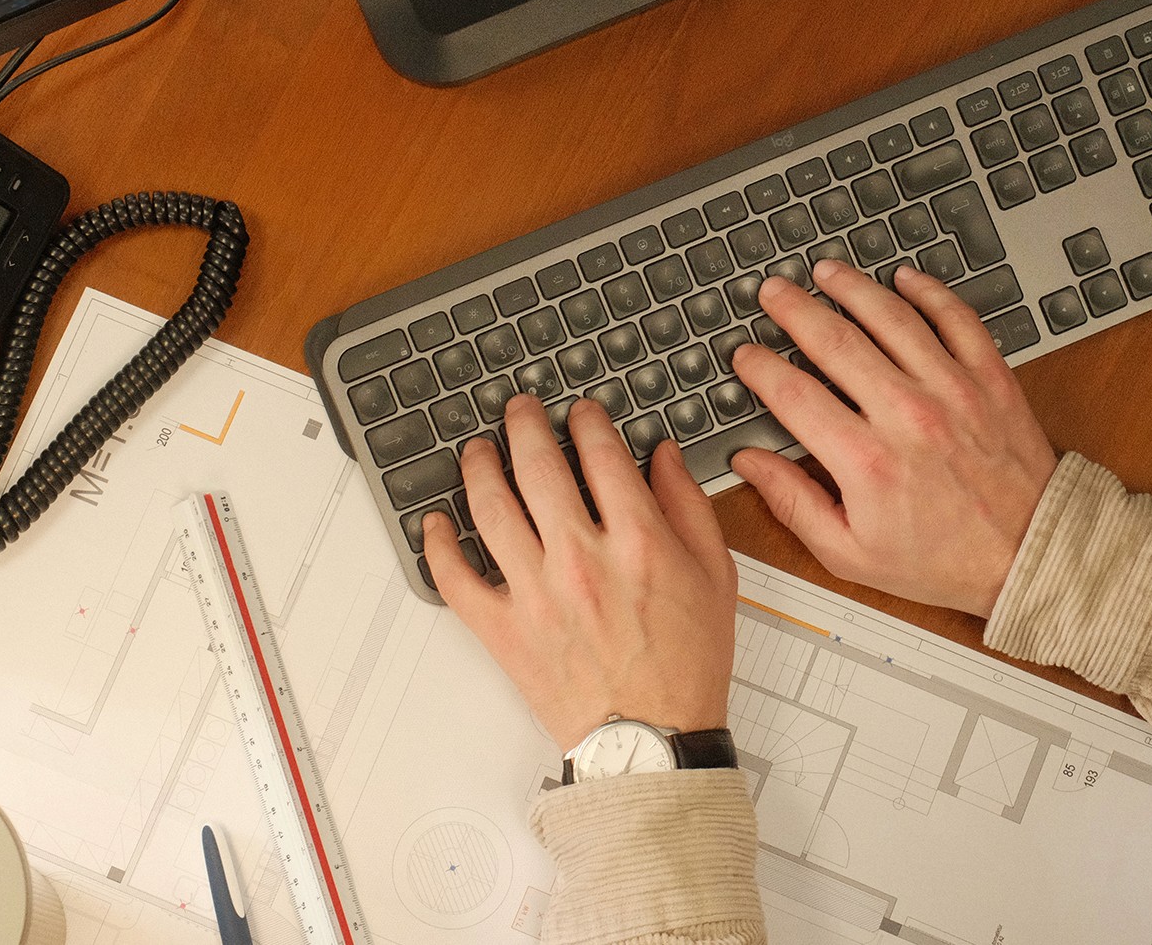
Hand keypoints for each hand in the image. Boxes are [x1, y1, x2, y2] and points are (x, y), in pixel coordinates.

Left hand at [422, 394, 737, 750]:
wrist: (652, 740)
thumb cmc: (686, 665)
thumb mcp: (715, 575)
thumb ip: (689, 506)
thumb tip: (663, 457)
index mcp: (637, 542)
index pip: (601, 455)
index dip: (588, 422)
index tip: (581, 413)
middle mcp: (581, 560)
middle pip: (538, 467)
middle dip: (525, 426)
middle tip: (519, 411)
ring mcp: (536, 594)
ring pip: (491, 509)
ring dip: (479, 468)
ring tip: (478, 451)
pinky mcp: (504, 630)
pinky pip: (455, 580)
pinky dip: (438, 546)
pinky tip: (435, 522)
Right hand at [729, 260, 1057, 618]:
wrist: (1029, 556)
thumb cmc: (943, 560)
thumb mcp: (851, 553)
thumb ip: (793, 504)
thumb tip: (750, 463)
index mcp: (866, 461)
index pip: (794, 395)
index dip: (760, 368)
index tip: (746, 355)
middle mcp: (906, 416)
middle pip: (835, 342)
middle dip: (795, 310)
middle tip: (773, 293)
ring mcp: (951, 390)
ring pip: (892, 319)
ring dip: (853, 288)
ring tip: (827, 273)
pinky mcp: (989, 379)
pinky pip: (957, 319)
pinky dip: (930, 293)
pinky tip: (905, 279)